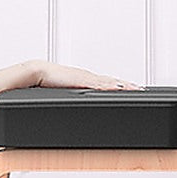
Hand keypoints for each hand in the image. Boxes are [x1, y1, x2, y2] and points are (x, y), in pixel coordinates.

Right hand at [28, 60, 142, 90]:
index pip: (105, 83)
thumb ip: (68, 97)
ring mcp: (85, 78)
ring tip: (136, 88)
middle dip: (127, 85)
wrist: (35, 72)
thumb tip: (70, 105)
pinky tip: (119, 88)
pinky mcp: (81, 81)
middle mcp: (87, 78)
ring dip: (123, 85)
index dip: (119, 86)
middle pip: (112, 81)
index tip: (131, 88)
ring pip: (109, 82)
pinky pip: (99, 85)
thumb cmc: (44, 82)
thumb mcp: (60, 92)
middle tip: (140, 88)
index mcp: (83, 81)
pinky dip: (110, 86)